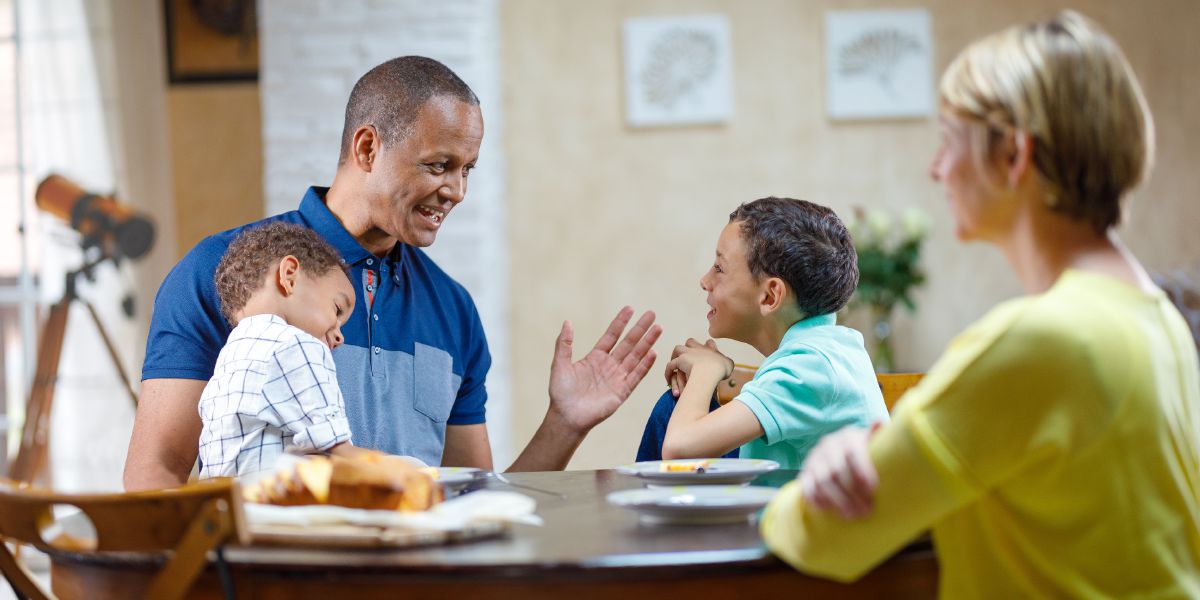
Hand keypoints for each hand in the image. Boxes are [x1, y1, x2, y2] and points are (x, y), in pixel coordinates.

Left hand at [547, 306, 661, 432]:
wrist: (566, 417)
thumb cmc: (561, 393)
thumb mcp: (560, 364)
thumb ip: (564, 344)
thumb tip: (567, 322)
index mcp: (595, 358)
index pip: (611, 336)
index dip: (620, 323)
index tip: (630, 309)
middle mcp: (609, 366)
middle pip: (628, 343)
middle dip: (640, 329)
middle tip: (652, 314)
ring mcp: (617, 378)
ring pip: (636, 357)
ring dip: (647, 343)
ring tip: (658, 328)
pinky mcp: (622, 392)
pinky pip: (636, 376)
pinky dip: (645, 365)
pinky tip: (653, 353)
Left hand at [664, 338, 732, 394]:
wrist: (710, 371)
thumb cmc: (721, 368)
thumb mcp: (729, 364)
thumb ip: (728, 362)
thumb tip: (728, 363)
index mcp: (711, 349)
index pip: (709, 343)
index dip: (708, 346)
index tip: (709, 351)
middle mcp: (698, 348)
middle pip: (691, 342)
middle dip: (689, 347)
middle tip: (689, 356)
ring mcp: (687, 353)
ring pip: (678, 349)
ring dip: (675, 356)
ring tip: (675, 364)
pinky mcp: (679, 361)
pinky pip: (670, 365)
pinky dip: (668, 372)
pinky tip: (668, 379)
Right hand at [798, 423, 882, 519]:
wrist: (842, 454)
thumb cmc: (867, 453)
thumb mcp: (875, 443)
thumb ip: (879, 437)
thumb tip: (879, 422)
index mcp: (848, 436)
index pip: (853, 453)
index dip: (862, 471)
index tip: (873, 490)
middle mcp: (828, 445)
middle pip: (837, 471)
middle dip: (852, 493)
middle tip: (867, 511)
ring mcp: (814, 459)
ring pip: (822, 482)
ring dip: (838, 501)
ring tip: (853, 515)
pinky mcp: (805, 473)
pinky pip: (807, 488)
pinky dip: (817, 500)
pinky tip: (829, 510)